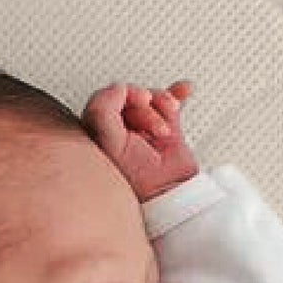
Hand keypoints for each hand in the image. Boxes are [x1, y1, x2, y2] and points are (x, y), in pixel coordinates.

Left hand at [82, 79, 198, 200]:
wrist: (170, 193)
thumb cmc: (136, 178)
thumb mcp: (110, 141)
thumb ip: (103, 109)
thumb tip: (119, 88)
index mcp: (99, 133)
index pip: (105, 98)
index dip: (122, 96)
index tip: (135, 103)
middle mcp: (120, 130)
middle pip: (130, 96)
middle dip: (145, 107)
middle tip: (153, 126)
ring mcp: (143, 129)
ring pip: (150, 97)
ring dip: (162, 106)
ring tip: (165, 130)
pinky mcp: (165, 131)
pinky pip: (169, 102)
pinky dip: (177, 94)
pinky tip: (184, 90)